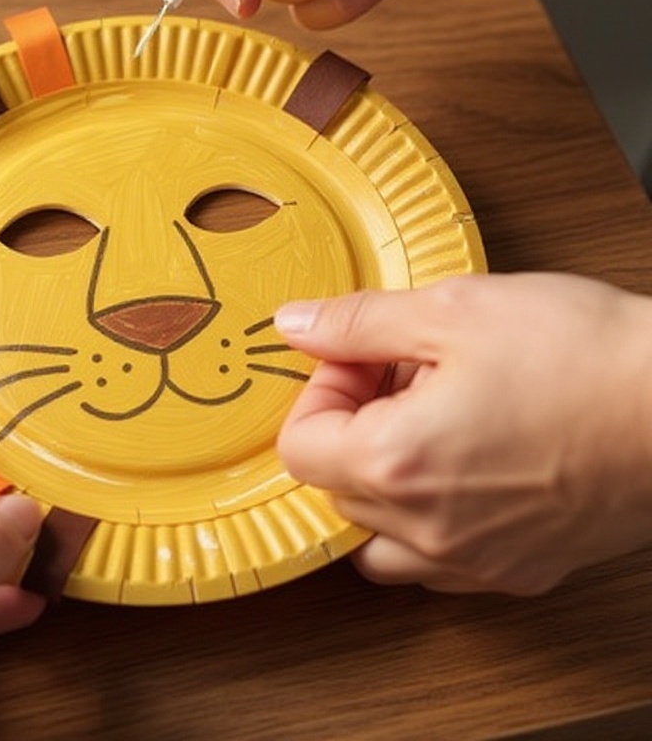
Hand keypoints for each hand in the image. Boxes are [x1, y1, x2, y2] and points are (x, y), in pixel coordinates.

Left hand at [274, 273, 651, 594]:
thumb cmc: (586, 356)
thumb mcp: (453, 311)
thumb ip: (357, 323)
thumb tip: (295, 326)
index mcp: (398, 461)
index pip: (298, 447)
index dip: (320, 391)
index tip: (360, 359)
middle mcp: (428, 527)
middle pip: (334, 489)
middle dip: (350, 426)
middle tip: (402, 377)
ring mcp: (475, 559)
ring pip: (377, 540)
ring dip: (380, 483)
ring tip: (428, 424)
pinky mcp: (519, 570)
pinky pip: (436, 563)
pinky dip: (426, 521)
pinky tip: (466, 466)